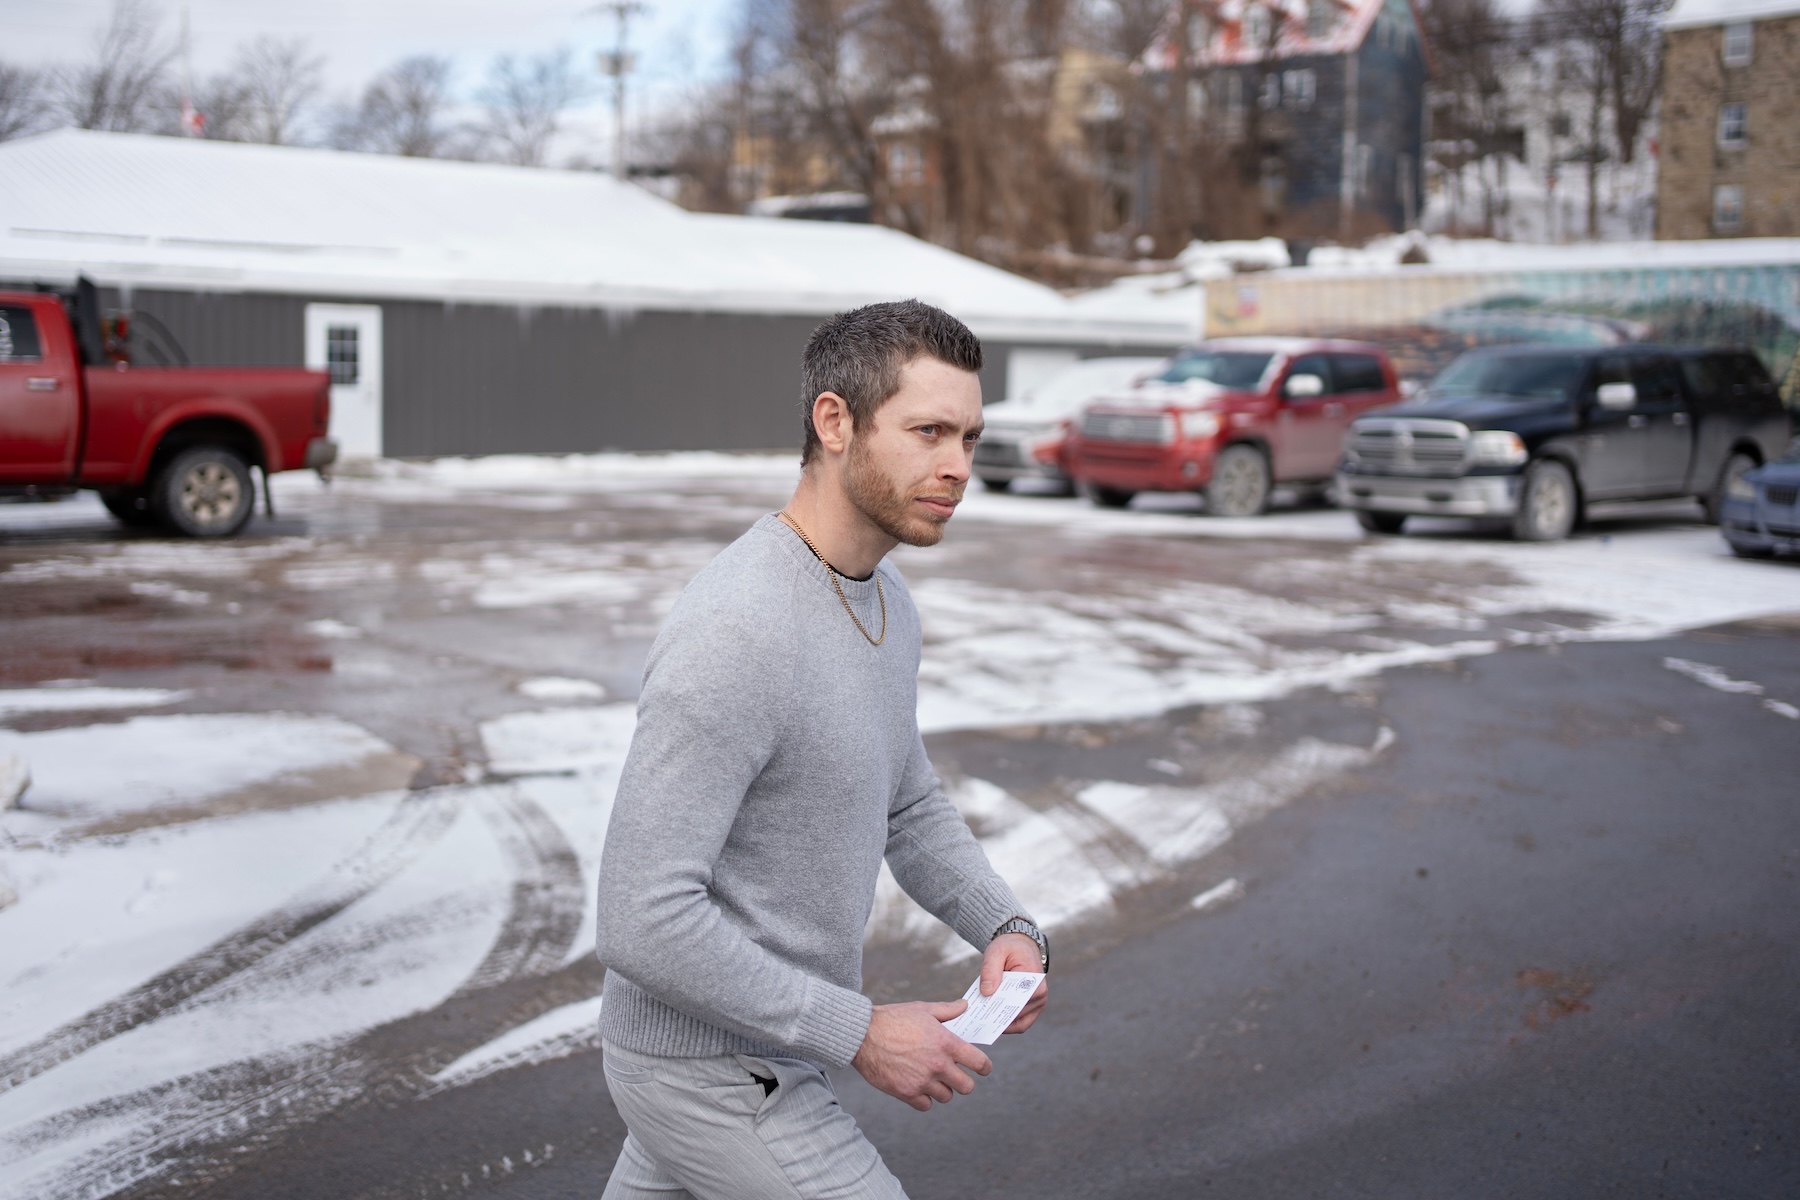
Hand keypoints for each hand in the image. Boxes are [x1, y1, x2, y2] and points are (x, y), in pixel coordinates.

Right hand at [852, 1001, 991, 1111]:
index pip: (979, 1062)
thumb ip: (947, 1010)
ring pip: (946, 1097)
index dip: (984, 1066)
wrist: (862, 1035)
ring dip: (943, 1089)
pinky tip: (918, 1086)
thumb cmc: (893, 1018)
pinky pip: (926, 1105)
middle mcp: (937, 1064)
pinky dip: (924, 1099)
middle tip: (956, 1075)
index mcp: (946, 1043)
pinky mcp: (906, 1093)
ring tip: (933, 1078)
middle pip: (967, 1086)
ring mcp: (922, 1081)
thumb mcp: (923, 1009)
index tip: (983, 1068)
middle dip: (964, 1081)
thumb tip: (965, 1007)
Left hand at [981, 932, 1048, 1033]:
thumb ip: (990, 970)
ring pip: (1018, 1023)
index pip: (1015, 1000)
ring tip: (982, 1022)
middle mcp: (1040, 994)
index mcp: (1032, 978)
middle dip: (997, 1018)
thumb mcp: (995, 951)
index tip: (982, 1013)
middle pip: (1016, 1014)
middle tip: (977, 1021)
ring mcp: (1038, 1003)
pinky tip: (991, 1021)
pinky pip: (1020, 1024)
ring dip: (1001, 1023)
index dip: (999, 1009)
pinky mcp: (1033, 1009)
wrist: (1021, 947)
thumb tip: (987, 992)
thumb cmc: (1009, 948)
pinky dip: (1006, 1025)